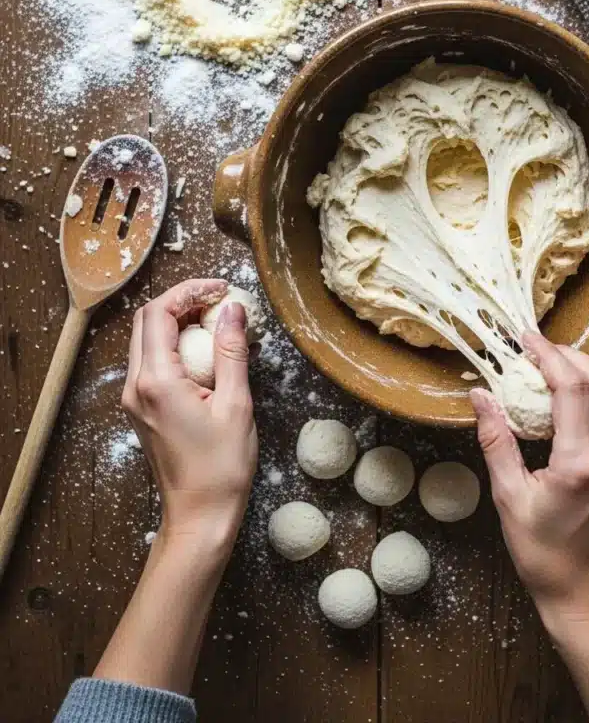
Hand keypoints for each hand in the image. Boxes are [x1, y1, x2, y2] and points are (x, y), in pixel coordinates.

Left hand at [122, 279, 257, 558]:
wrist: (200, 517)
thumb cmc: (221, 468)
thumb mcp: (236, 404)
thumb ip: (232, 351)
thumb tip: (233, 308)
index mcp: (156, 381)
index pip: (159, 313)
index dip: (190, 291)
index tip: (222, 288)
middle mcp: (136, 386)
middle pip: (147, 321)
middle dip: (183, 301)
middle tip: (221, 300)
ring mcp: (135, 399)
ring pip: (147, 340)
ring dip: (179, 322)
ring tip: (218, 321)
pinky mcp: (142, 409)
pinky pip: (153, 362)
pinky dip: (176, 345)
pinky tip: (207, 352)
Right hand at [470, 332, 588, 631]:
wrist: (588, 596)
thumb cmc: (544, 555)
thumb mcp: (508, 499)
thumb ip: (496, 441)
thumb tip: (480, 396)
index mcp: (579, 464)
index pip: (572, 388)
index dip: (549, 356)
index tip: (527, 340)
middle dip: (571, 354)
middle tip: (539, 348)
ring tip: (557, 364)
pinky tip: (577, 394)